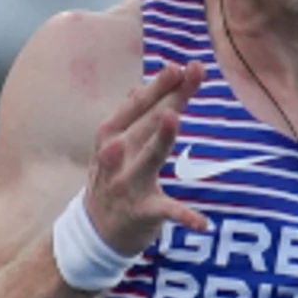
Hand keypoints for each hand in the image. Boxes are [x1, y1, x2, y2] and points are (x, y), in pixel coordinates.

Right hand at [85, 63, 209, 255]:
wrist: (94, 232)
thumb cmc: (112, 181)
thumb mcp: (115, 147)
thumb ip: (132, 118)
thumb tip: (136, 88)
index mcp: (112, 135)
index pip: (139, 105)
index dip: (160, 85)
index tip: (181, 65)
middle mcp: (116, 155)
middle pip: (148, 122)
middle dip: (169, 97)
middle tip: (191, 73)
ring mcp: (127, 184)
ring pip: (149, 157)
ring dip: (161, 138)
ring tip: (174, 118)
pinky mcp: (141, 212)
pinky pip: (165, 212)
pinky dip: (184, 217)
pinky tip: (203, 223)